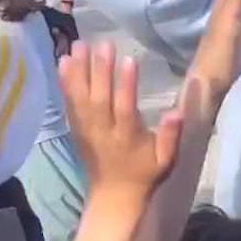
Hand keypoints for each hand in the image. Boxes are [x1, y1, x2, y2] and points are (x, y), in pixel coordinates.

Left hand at [62, 45, 182, 209]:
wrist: (113, 197)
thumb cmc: (145, 174)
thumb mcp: (166, 160)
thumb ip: (171, 136)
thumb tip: (177, 112)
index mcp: (127, 138)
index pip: (125, 108)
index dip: (126, 85)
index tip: (128, 60)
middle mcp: (103, 132)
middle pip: (99, 98)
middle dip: (100, 70)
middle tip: (102, 43)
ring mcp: (86, 131)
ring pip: (80, 98)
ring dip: (79, 71)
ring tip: (79, 45)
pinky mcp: (76, 129)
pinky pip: (69, 104)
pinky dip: (65, 84)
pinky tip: (64, 62)